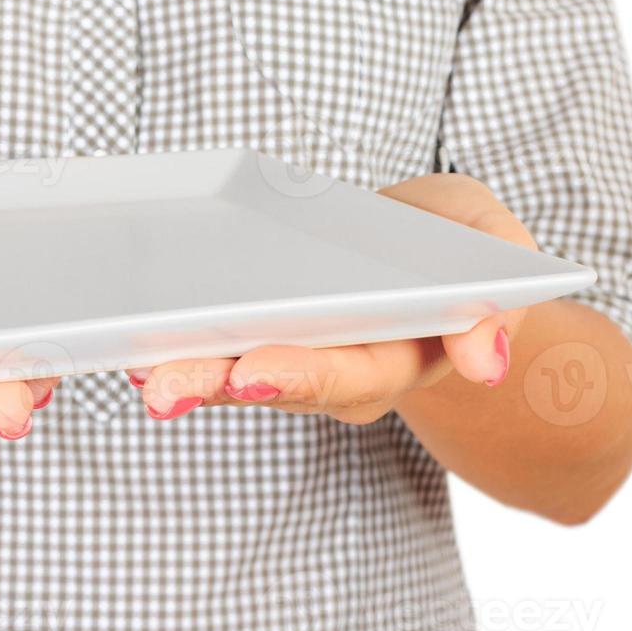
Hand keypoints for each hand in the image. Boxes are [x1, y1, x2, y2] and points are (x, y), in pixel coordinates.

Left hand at [129, 174, 536, 424]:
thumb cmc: (457, 245)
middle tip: (163, 385)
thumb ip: (498, 295)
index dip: (299, 374)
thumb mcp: (495, 246)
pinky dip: (178, 346)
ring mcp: (296, 355)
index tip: (251, 374)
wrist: (425, 250)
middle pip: (275, 382)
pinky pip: (217, 348)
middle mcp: (340, 371)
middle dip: (216, 383)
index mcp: (400, 354)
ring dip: (184, 372)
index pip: (347, 372)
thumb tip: (488, 359)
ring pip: (234, 371)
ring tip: (135, 368)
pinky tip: (133, 343)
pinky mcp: (261, 335)